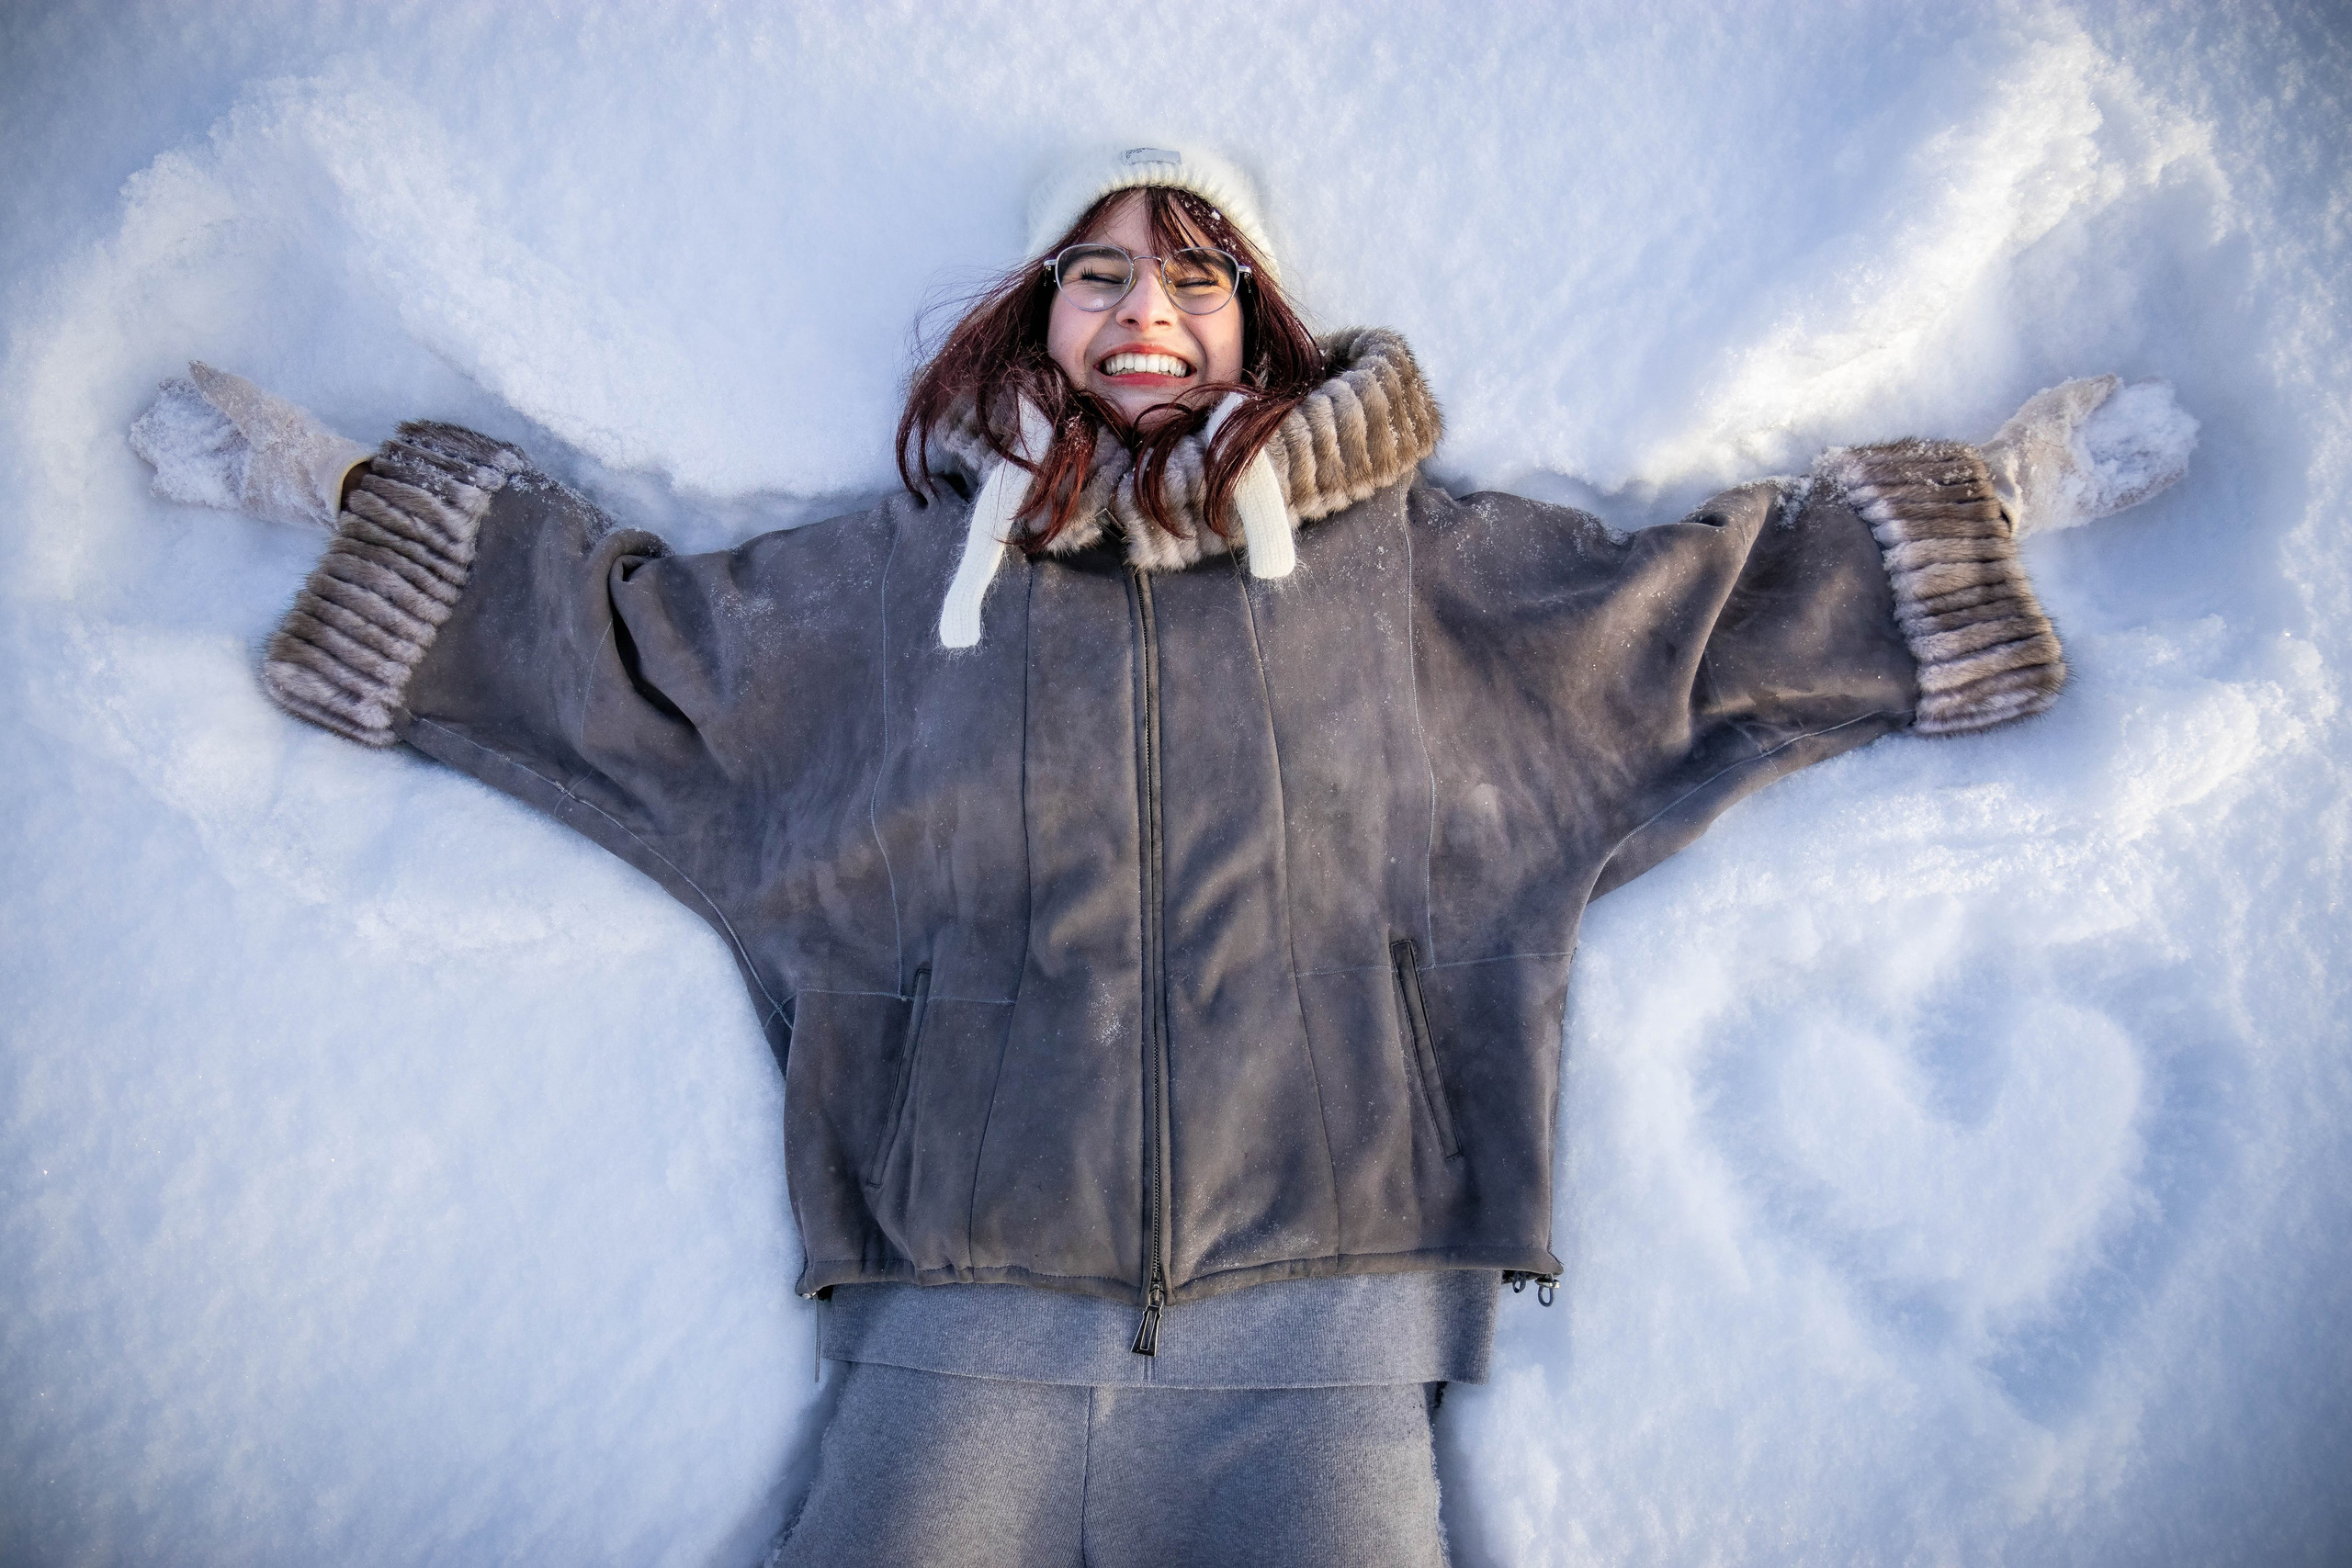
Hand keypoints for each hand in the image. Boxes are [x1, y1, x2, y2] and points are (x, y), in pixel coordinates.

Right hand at [128, 363, 371, 528]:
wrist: (323, 480)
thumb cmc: (295, 438)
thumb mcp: (258, 407)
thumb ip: (224, 388)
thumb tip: (191, 365)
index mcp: (245, 416)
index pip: (206, 404)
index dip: (182, 398)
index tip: (156, 391)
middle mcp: (237, 441)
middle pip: (194, 433)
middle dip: (167, 428)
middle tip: (136, 425)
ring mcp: (235, 469)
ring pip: (192, 461)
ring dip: (167, 457)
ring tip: (138, 450)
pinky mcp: (237, 496)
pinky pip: (201, 493)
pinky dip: (179, 490)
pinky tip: (155, 485)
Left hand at [1978, 375, 2196, 536]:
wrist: (2007, 484)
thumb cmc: (2025, 440)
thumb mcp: (2055, 404)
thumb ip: (2086, 392)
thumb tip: (2114, 381)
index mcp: (2065, 431)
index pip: (2107, 415)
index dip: (2132, 403)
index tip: (2158, 389)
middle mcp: (2078, 456)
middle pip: (2123, 442)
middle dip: (2150, 430)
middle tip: (2180, 415)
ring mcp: (2087, 482)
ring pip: (2131, 467)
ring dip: (2159, 455)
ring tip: (2187, 440)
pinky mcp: (2094, 505)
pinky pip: (2130, 493)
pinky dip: (2154, 482)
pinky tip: (2179, 468)